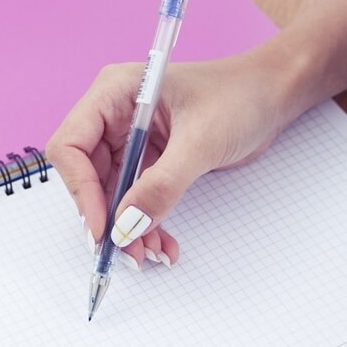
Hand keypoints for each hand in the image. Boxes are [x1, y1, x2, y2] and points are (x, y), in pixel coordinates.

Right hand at [46, 48, 309, 265]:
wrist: (275, 95)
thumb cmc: (241, 96)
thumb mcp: (200, 142)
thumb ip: (161, 186)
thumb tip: (126, 226)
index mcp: (114, 92)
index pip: (72, 145)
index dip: (79, 189)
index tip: (102, 227)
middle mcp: (115, 113)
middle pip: (86, 174)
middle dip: (106, 216)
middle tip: (126, 251)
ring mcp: (131, 136)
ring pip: (110, 192)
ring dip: (126, 226)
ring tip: (150, 253)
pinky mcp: (149, 157)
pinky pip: (134, 196)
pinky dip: (144, 222)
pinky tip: (162, 242)